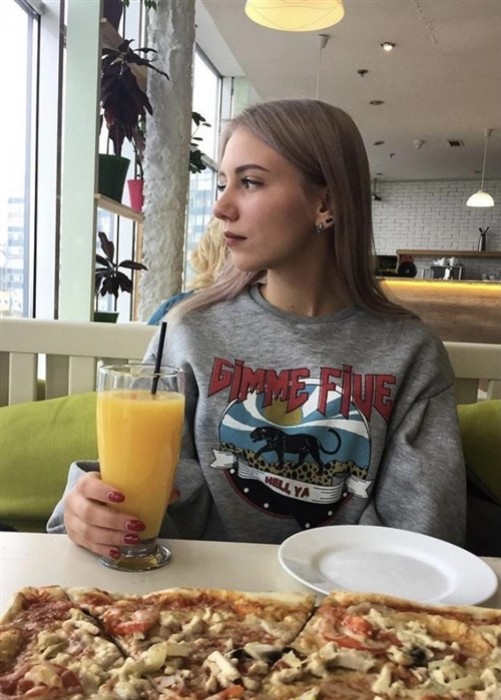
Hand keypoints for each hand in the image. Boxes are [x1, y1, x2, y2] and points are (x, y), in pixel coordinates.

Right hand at [63, 473, 179, 558]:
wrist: (84, 500)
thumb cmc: (106, 490)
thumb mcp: (119, 484)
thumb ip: (144, 486)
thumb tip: (174, 493)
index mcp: (85, 483)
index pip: (88, 486)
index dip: (102, 491)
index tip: (122, 497)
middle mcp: (74, 501)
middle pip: (89, 512)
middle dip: (115, 521)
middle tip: (137, 525)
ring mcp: (72, 521)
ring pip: (89, 532)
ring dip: (112, 537)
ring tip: (133, 540)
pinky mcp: (75, 538)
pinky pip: (88, 546)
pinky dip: (104, 549)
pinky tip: (117, 552)